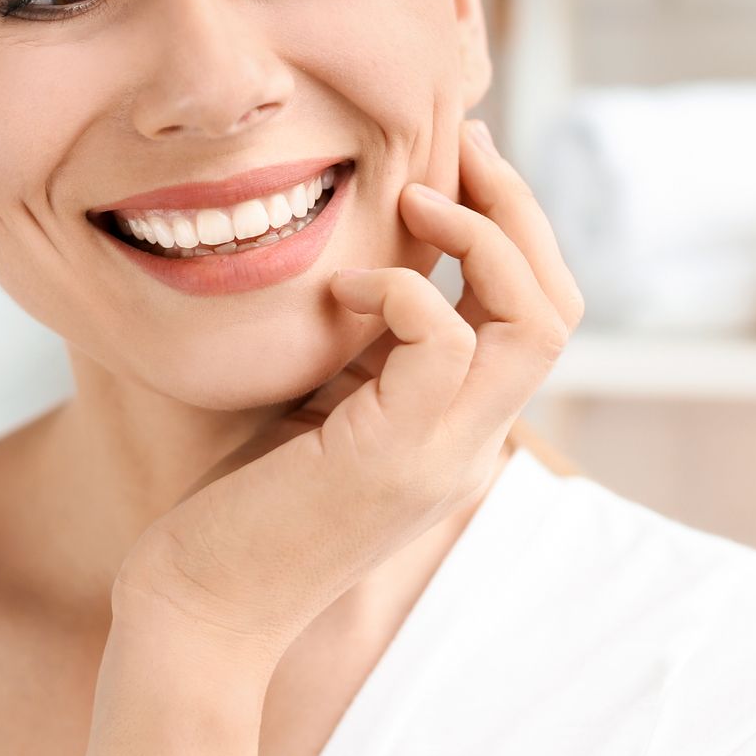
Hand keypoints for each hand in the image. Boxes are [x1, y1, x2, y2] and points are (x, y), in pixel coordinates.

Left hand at [112, 118, 586, 666]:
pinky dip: (403, 288)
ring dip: (483, 236)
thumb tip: (373, 256)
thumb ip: (364, 345)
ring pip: (536, 321)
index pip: (537, 318)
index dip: (513, 231)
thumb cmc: (236, 504)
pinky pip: (445, 340)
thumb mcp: (319, 400)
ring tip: (417, 197)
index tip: (457, 163)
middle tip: (466, 148)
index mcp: (459, 429)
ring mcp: (443, 454)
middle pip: (558, 307)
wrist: (197, 608)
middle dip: (520, 212)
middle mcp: (471, 442)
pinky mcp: (394, 456)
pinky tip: (344, 288)